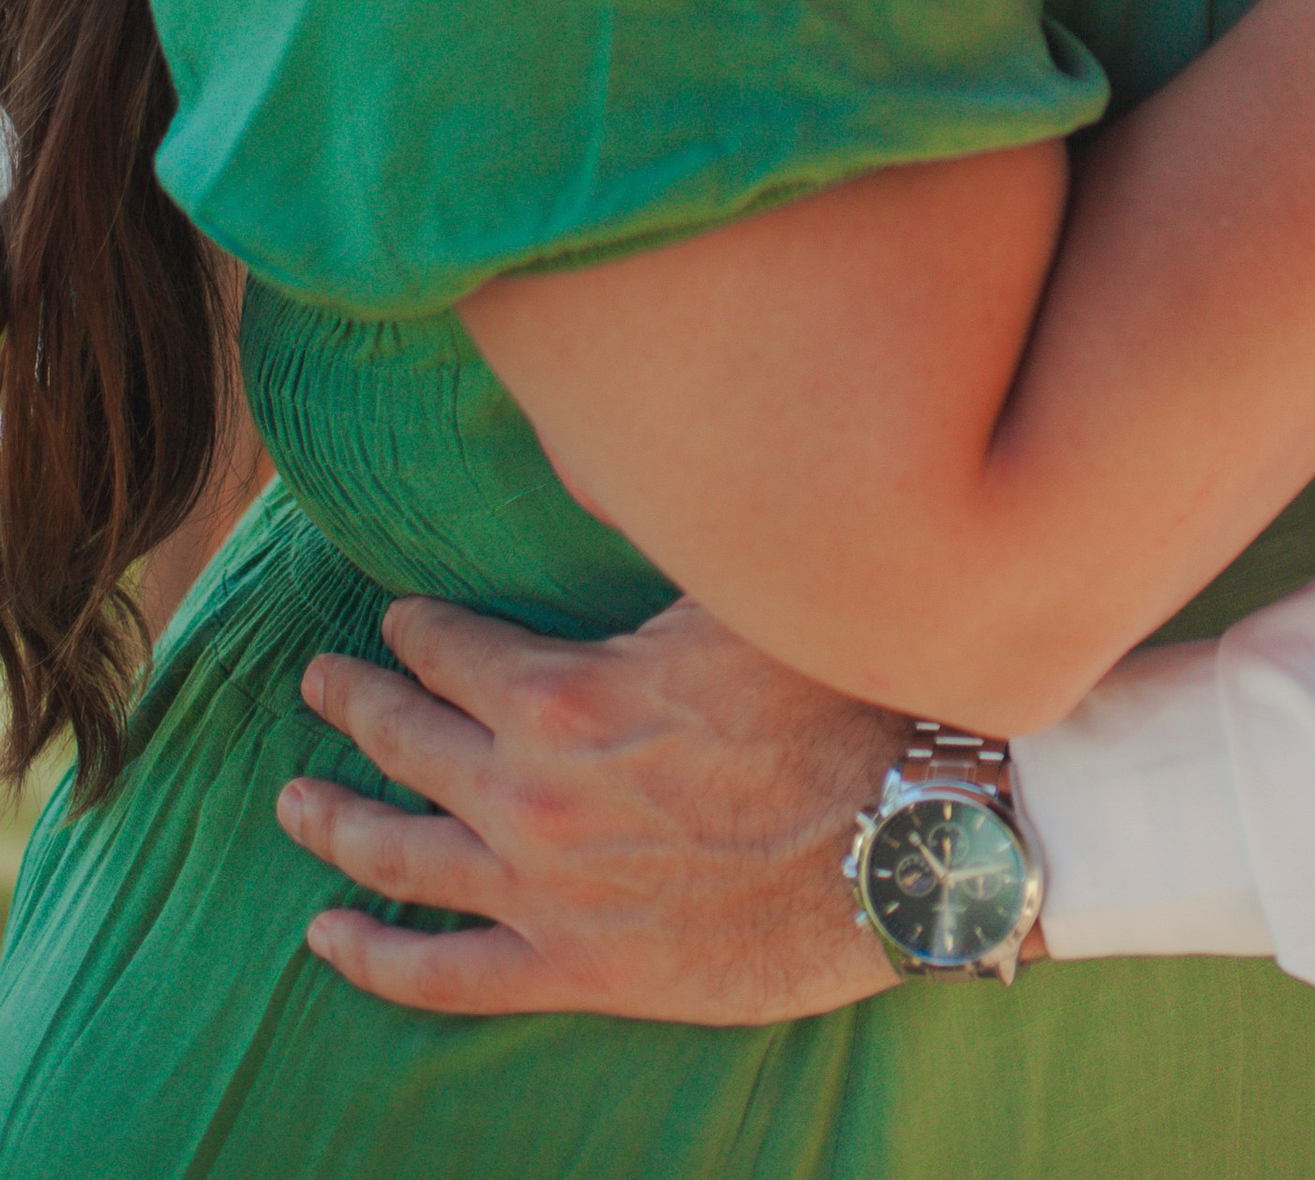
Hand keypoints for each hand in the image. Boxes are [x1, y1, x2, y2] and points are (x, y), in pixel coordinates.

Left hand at [282, 593, 904, 1020]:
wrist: (900, 844)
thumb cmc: (832, 704)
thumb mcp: (738, 592)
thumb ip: (654, 539)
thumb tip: (611, 459)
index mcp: (561, 696)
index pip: (450, 649)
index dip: (416, 628)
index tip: (398, 617)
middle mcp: (529, 796)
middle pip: (404, 741)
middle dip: (354, 703)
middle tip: (318, 683)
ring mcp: (544, 892)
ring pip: (399, 857)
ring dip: (335, 822)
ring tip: (293, 801)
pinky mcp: (576, 969)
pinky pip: (444, 976)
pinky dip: (374, 960)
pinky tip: (326, 939)